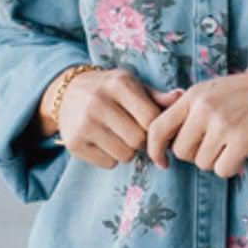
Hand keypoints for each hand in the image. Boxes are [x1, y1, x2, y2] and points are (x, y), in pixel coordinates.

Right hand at [46, 66, 183, 168]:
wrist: (66, 92)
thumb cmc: (108, 90)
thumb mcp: (131, 86)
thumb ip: (156, 96)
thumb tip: (181, 96)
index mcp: (119, 84)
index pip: (151, 119)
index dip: (156, 129)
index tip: (152, 129)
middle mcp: (99, 102)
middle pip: (139, 140)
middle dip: (142, 142)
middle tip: (134, 133)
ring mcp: (84, 123)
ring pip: (125, 155)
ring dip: (128, 151)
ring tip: (120, 137)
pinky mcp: (75, 143)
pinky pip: (108, 163)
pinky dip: (111, 158)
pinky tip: (105, 143)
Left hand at [143, 62, 247, 179]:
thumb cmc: (247, 92)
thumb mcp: (211, 90)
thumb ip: (188, 109)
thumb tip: (164, 137)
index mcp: (192, 97)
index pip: (157, 128)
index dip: (155, 150)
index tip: (162, 161)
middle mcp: (204, 110)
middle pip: (181, 152)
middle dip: (195, 155)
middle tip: (214, 146)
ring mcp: (223, 125)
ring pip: (202, 163)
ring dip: (216, 161)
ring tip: (232, 145)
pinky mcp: (243, 141)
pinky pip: (222, 170)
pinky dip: (231, 167)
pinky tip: (242, 153)